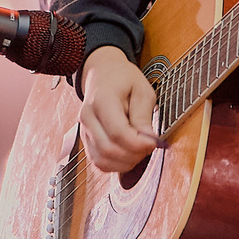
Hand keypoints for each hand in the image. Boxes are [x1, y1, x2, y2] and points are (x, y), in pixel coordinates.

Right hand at [79, 45, 158, 172]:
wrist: (103, 73)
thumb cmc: (123, 80)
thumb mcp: (142, 90)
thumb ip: (143, 115)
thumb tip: (148, 139)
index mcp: (102, 100)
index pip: (118, 132)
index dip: (139, 144)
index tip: (154, 142)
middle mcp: (88, 117)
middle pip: (108, 150)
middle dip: (134, 155)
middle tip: (149, 146)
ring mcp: (84, 130)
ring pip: (102, 161)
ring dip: (125, 163)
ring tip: (140, 150)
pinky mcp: (87, 141)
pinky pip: (99, 162)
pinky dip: (116, 165)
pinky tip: (129, 154)